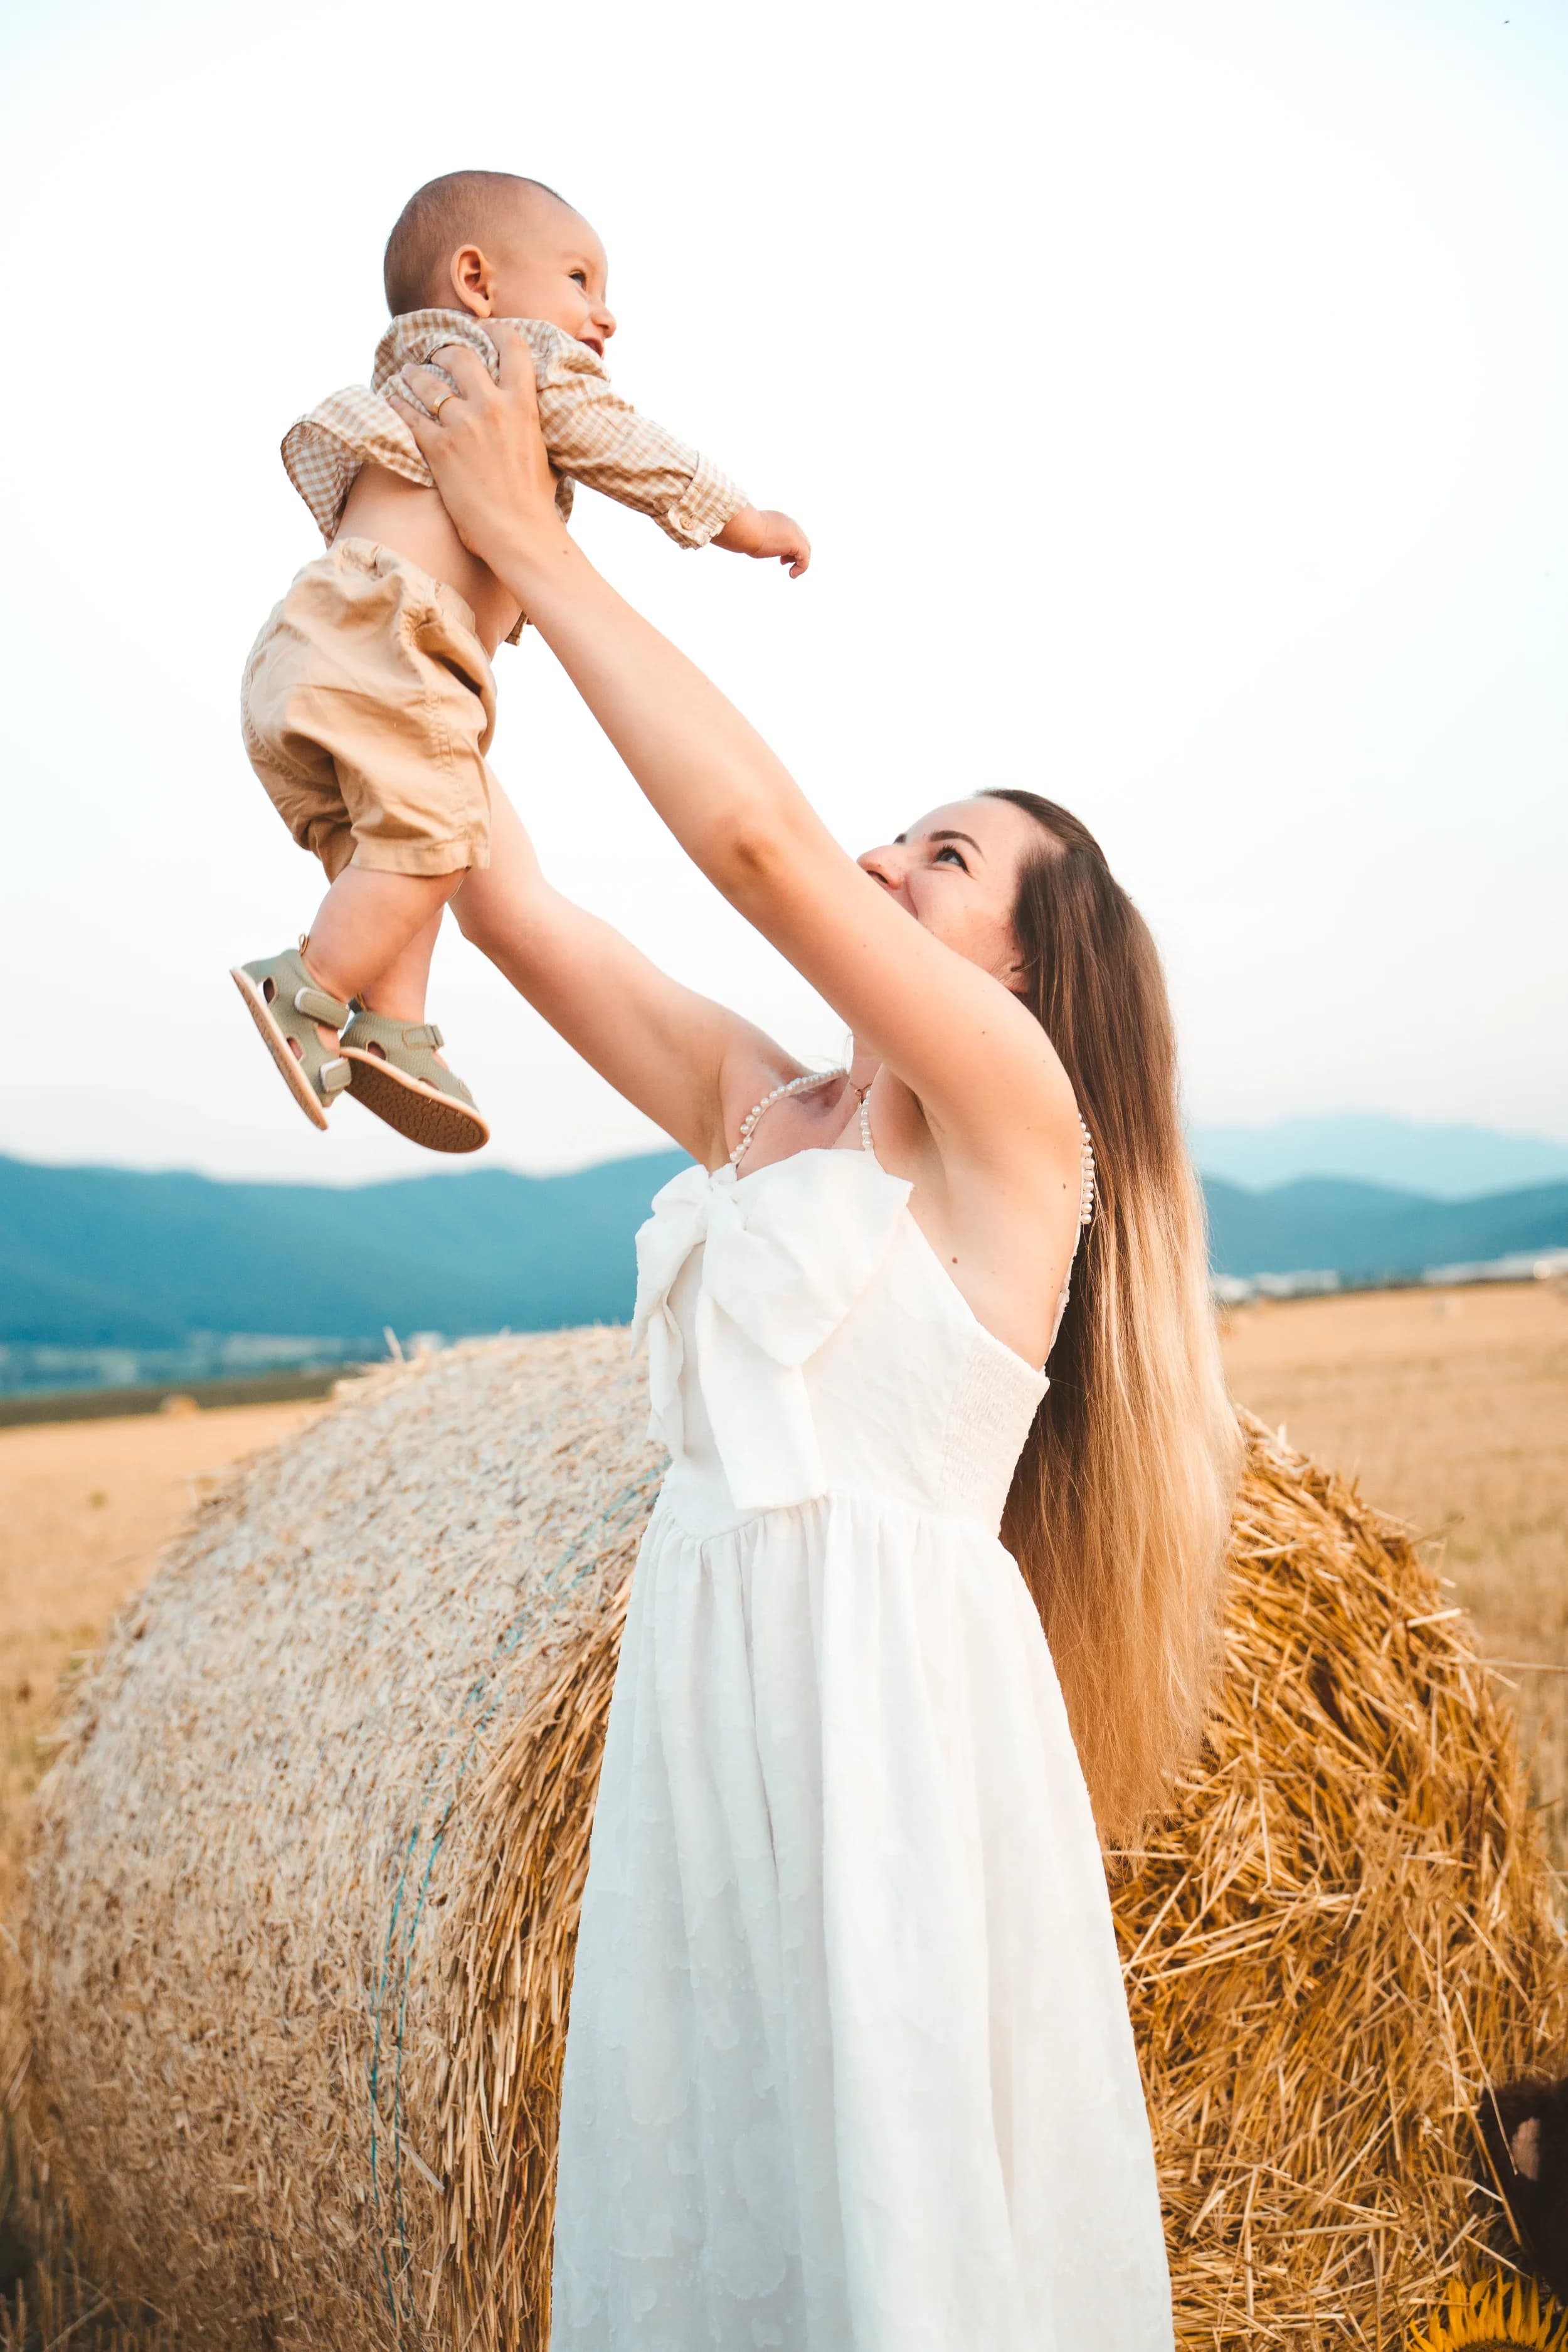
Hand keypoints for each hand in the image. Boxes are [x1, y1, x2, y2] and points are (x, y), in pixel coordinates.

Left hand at [386, 328, 564, 578]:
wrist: (519, 533)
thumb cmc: (536, 499)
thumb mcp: (541, 446)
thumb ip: (527, 419)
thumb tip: (522, 408)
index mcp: (522, 402)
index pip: (511, 346)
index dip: (494, 331)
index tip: (482, 330)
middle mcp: (491, 405)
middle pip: (461, 356)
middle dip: (447, 353)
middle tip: (439, 357)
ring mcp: (462, 425)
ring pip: (429, 383)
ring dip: (416, 375)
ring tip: (408, 374)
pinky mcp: (437, 448)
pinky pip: (409, 415)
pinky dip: (397, 404)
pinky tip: (391, 399)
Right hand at [713, 505, 810, 577]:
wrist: (745, 529)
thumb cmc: (741, 531)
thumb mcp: (747, 534)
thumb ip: (750, 537)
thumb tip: (739, 542)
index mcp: (779, 519)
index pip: (792, 533)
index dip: (789, 547)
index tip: (781, 558)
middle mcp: (790, 524)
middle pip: (802, 540)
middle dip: (796, 554)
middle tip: (784, 563)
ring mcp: (795, 533)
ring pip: (806, 549)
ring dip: (800, 562)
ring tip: (791, 572)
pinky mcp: (797, 544)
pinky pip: (805, 559)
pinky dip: (802, 568)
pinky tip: (792, 574)